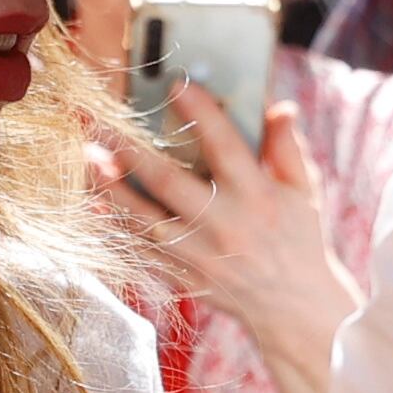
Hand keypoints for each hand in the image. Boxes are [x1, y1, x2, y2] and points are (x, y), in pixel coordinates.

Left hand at [91, 83, 360, 392]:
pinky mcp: (185, 278)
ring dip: (112, 187)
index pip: (224, 146)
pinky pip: (142, 250)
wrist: (294, 309)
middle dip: (130, 149)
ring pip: (144, 217)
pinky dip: (116, 228)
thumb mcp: (305, 192)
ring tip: (87, 157)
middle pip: (168, 181)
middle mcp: (225, 224)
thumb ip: (288, 147)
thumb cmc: (299, 241)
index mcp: (257, 196)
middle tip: (99, 120)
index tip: (174, 82)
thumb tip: (279, 106)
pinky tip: (95, 203)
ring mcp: (200, 255)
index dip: (200, 112)